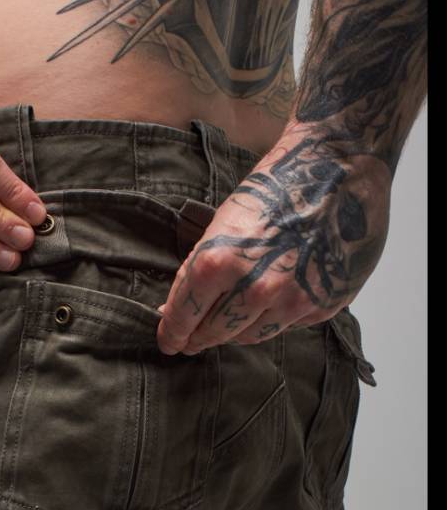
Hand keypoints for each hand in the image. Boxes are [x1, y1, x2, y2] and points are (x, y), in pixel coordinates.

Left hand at [156, 129, 390, 354]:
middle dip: (200, 338)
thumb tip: (179, 308)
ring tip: (230, 323)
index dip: (173, 333)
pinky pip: (287, 326)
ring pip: (251, 336)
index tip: (169, 343)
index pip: (185, 315)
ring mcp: (291, 300)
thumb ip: (202, 270)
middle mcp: (255, 288)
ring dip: (236, 331)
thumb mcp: (223, 223)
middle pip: (216, 333)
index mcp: (219, 262)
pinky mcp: (322, 305)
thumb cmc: (276, 187)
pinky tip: (273, 301)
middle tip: (193, 341)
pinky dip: (275, 318)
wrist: (339, 167)